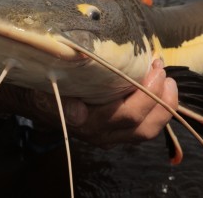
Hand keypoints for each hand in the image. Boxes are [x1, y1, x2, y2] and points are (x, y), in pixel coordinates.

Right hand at [0, 58, 177, 147]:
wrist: (18, 57)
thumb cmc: (0, 57)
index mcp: (38, 101)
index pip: (59, 115)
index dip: (79, 114)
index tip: (87, 102)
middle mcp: (66, 114)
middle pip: (106, 128)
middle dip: (135, 106)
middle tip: (153, 69)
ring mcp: (91, 115)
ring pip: (127, 130)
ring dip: (154, 108)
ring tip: (165, 75)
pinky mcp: (109, 107)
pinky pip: (139, 123)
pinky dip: (159, 108)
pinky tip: (165, 82)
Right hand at [25, 58, 176, 147]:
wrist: (35, 100)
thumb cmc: (42, 87)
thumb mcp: (41, 89)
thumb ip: (53, 100)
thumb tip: (77, 112)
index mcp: (86, 123)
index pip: (126, 115)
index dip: (146, 94)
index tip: (150, 67)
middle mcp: (101, 134)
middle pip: (142, 125)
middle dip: (159, 96)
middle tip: (160, 68)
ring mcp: (111, 135)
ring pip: (147, 131)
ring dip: (164, 106)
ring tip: (167, 79)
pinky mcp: (116, 132)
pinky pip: (144, 128)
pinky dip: (158, 109)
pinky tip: (159, 87)